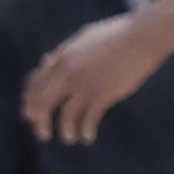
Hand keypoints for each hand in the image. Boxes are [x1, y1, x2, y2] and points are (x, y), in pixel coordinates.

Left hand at [27, 10, 173, 144]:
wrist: (143, 36)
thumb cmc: (117, 34)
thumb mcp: (85, 38)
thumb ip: (65, 51)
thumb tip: (48, 60)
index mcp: (62, 56)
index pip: (36, 83)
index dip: (30, 102)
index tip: (31, 115)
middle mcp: (68, 72)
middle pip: (44, 102)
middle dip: (39, 121)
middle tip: (42, 133)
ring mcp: (86, 84)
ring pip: (66, 116)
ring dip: (65, 131)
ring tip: (69, 138)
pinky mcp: (103, 94)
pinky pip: (88, 119)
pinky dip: (86, 131)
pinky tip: (88, 137)